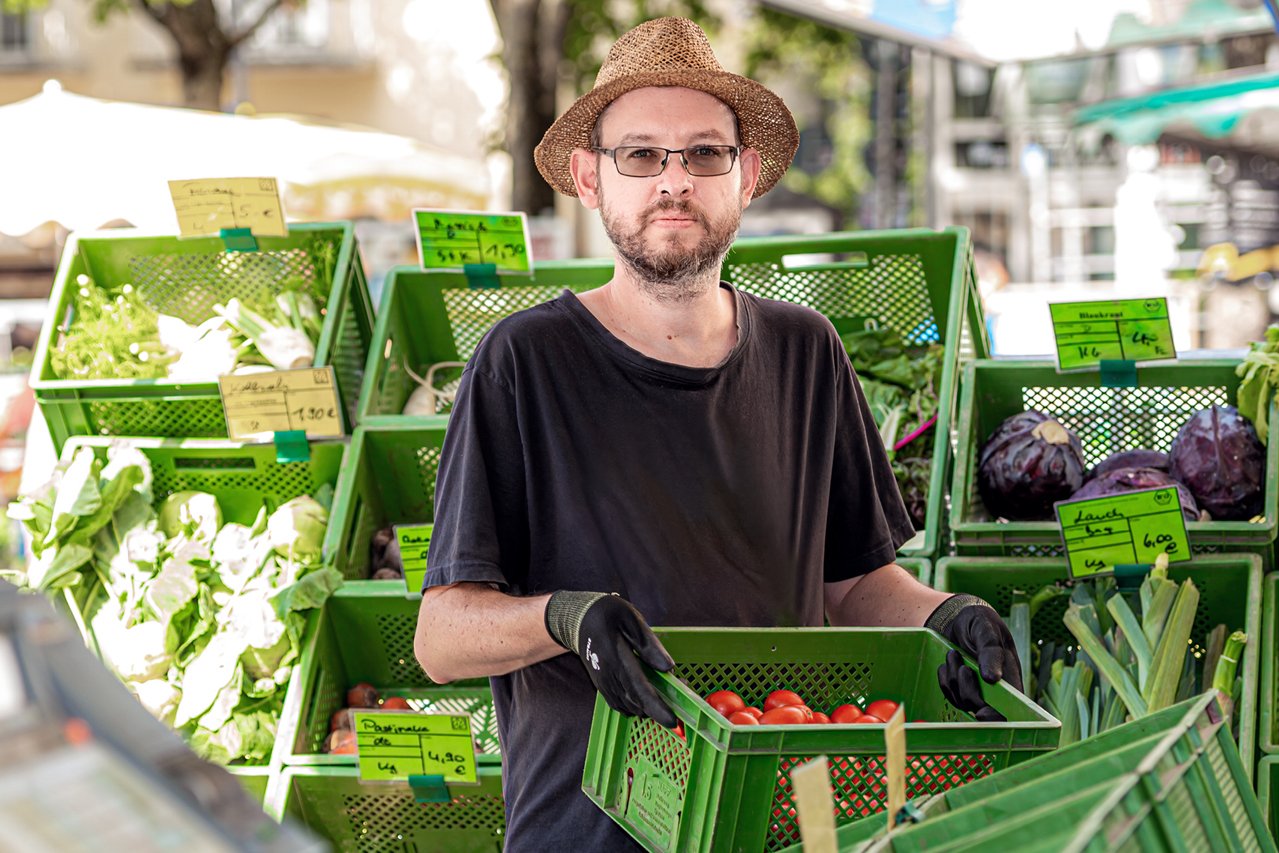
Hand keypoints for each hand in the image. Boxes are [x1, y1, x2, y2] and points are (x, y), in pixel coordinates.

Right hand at [544, 591, 677, 727]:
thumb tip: (668, 668)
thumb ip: (649, 644)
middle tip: (680, 692)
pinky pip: (621, 705)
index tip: (673, 720)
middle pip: (636, 703)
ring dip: (649, 706)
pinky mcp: (602, 687)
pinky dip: (636, 706)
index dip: (657, 707)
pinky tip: (647, 695)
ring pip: (630, 707)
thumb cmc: (608, 615)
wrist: (579, 619)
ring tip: (667, 690)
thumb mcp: (631, 619)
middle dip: (660, 707)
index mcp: (616, 658)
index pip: (639, 689)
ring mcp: (603, 684)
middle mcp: (608, 677)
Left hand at [925, 594, 1022, 721]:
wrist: (957, 618)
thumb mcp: (986, 628)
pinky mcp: (960, 687)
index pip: (1010, 708)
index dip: (998, 718)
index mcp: (1011, 676)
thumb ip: (991, 651)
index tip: (981, 713)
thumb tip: (993, 679)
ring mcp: (977, 689)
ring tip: (954, 654)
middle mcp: (996, 688)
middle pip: (984, 711)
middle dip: (968, 693)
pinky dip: (944, 678)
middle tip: (963, 668)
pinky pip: (949, 693)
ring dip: (954, 678)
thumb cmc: (979, 621)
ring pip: (963, 701)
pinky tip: (948, 662)